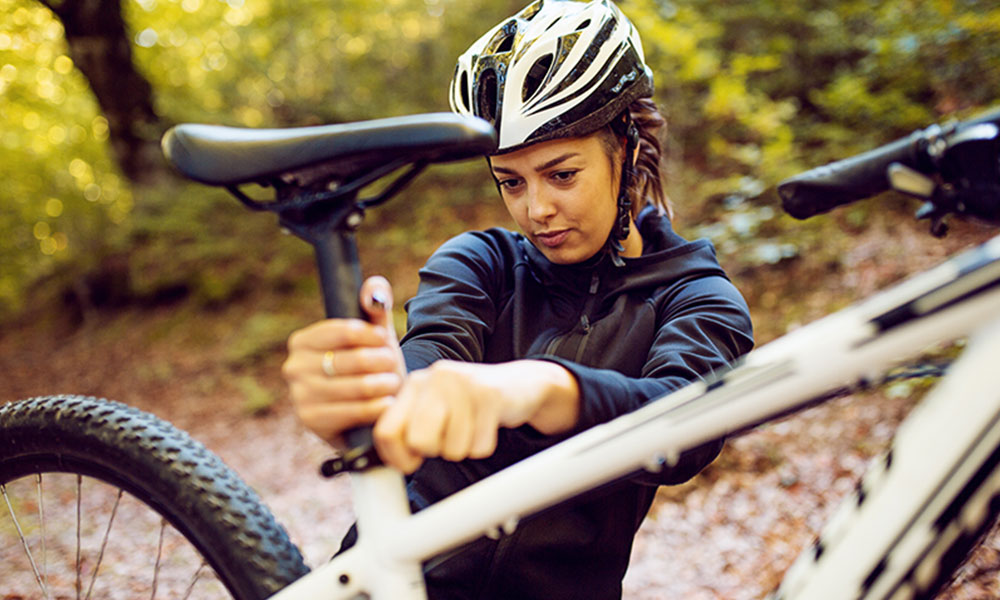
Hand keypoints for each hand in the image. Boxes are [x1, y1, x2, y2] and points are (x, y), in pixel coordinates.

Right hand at [282, 276, 405, 446]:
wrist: (368, 410)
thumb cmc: (370, 367)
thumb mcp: (374, 335)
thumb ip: (375, 305)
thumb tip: (372, 290)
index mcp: (302, 341)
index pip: (342, 330)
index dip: (370, 334)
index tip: (384, 339)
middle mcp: (293, 367)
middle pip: (352, 359)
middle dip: (381, 361)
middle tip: (392, 364)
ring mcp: (300, 397)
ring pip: (356, 386)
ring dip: (384, 384)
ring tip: (393, 382)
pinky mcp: (312, 422)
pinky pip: (353, 411)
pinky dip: (377, 407)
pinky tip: (388, 403)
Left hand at [373, 359, 579, 473]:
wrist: (520, 383)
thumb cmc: (471, 404)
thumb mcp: (435, 408)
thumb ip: (409, 427)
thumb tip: (394, 463)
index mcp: (415, 384)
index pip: (386, 431)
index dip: (396, 458)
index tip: (411, 463)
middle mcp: (434, 378)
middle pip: (419, 442)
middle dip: (435, 451)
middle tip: (448, 438)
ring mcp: (462, 384)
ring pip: (451, 448)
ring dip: (464, 448)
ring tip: (472, 427)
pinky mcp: (489, 395)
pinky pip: (478, 446)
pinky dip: (484, 446)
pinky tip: (487, 426)